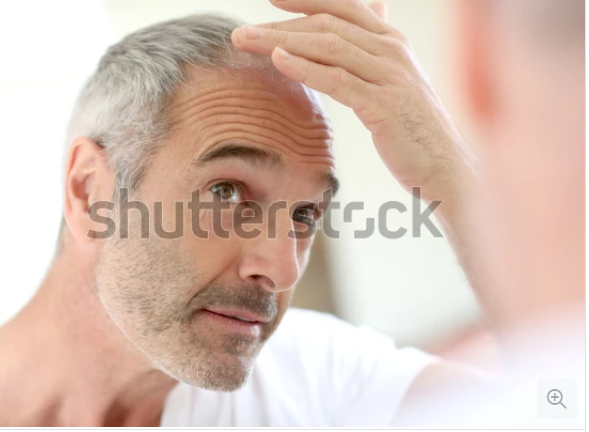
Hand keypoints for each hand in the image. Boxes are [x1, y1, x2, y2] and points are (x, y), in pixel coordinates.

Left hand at [231, 0, 476, 199]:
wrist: (444, 164)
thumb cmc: (413, 127)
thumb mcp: (395, 81)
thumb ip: (376, 50)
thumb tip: (371, 18)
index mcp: (393, 41)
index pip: (344, 6)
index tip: (271, 0)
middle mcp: (392, 49)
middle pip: (328, 25)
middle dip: (281, 25)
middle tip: (242, 33)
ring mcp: (391, 75)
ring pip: (328, 47)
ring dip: (281, 41)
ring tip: (246, 42)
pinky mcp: (384, 104)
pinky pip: (338, 79)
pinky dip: (306, 67)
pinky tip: (278, 60)